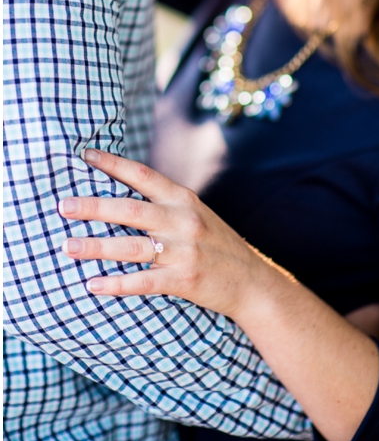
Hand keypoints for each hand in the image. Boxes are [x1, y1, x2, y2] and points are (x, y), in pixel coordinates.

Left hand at [58, 149, 276, 318]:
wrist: (253, 282)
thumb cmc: (218, 247)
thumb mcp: (198, 216)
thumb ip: (166, 206)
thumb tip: (119, 196)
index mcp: (186, 201)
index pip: (146, 176)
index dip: (115, 164)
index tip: (85, 155)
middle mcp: (184, 222)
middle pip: (132, 210)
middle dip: (94, 207)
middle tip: (63, 205)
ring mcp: (185, 252)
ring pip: (133, 247)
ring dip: (97, 247)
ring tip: (68, 247)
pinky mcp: (185, 280)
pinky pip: (144, 281)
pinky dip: (117, 284)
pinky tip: (93, 285)